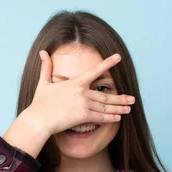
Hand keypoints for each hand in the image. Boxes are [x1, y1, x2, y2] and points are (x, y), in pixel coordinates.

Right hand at [21, 50, 135, 136]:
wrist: (38, 119)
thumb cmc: (40, 103)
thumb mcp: (43, 83)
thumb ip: (46, 67)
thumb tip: (42, 52)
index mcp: (75, 82)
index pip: (95, 71)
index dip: (108, 63)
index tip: (118, 57)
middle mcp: (82, 92)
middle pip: (105, 95)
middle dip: (120, 98)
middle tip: (132, 99)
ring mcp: (84, 104)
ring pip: (105, 107)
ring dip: (119, 108)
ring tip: (129, 108)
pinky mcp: (83, 116)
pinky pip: (100, 117)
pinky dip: (110, 117)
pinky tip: (119, 117)